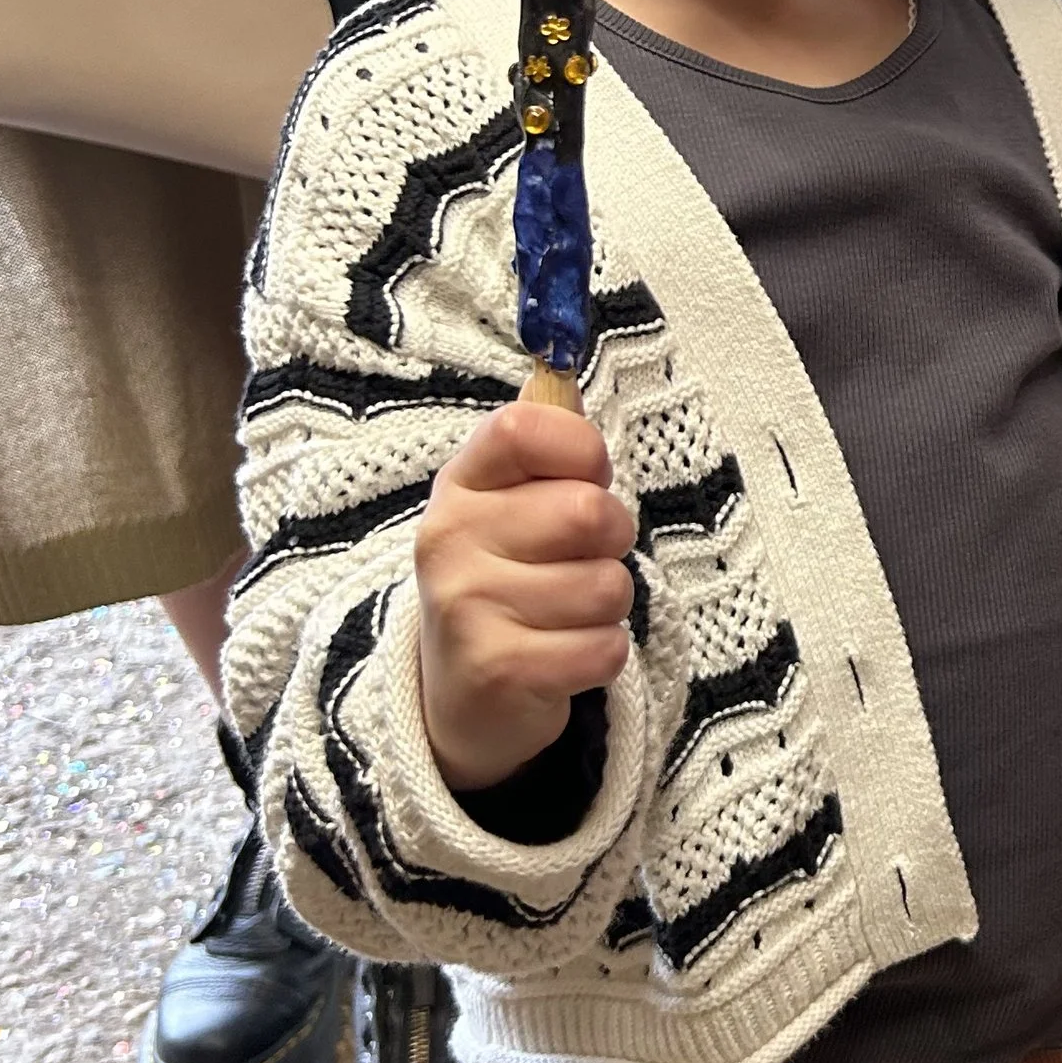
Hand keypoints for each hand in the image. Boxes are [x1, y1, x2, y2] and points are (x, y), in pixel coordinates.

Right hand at [415, 404, 635, 795]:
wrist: (459, 694)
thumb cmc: (505, 579)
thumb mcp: (508, 504)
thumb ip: (542, 441)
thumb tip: (561, 369)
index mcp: (460, 486)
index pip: (525, 428)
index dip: (582, 450)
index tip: (587, 477)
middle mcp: (449, 540)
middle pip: (588, 512)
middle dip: (612, 541)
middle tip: (581, 560)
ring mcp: (467, 607)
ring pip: (607, 586)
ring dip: (608, 606)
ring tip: (566, 614)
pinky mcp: (498, 670)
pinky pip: (605, 647)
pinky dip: (603, 655)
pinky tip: (563, 656)